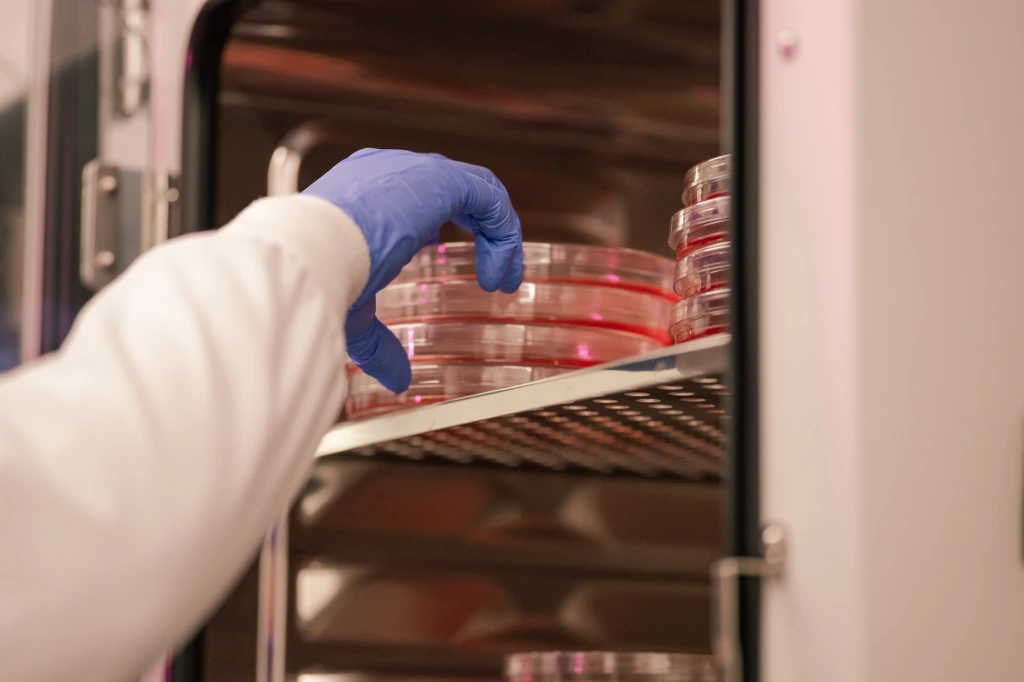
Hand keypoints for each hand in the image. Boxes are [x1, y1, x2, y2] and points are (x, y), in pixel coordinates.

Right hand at [303, 149, 522, 393]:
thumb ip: (379, 343)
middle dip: (479, 233)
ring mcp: (412, 170)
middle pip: (451, 192)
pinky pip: (487, 196)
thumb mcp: (353, 315)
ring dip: (496, 236)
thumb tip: (397, 379)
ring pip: (475, 194)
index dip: (440, 230)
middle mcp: (386, 172)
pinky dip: (502, 231)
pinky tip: (499, 272)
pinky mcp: (437, 177)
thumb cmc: (314, 279)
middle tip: (494, 278)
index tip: (457, 269)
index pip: (413, 199)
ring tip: (502, 281)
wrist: (305, 256)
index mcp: (360, 193)